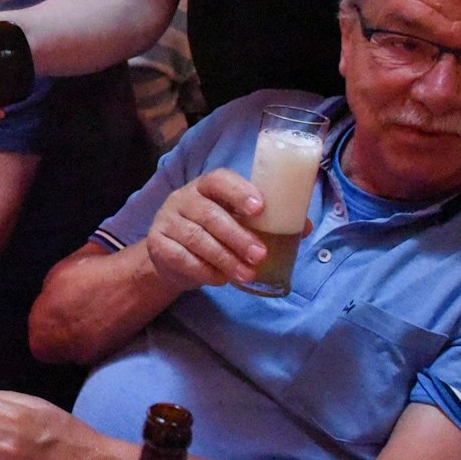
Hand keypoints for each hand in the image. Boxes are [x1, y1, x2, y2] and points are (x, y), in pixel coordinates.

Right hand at [145, 169, 266, 290]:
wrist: (172, 257)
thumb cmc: (212, 234)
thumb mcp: (235, 221)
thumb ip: (265, 222)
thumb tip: (304, 227)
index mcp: (205, 186)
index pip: (219, 180)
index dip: (239, 192)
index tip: (260, 209)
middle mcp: (182, 198)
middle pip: (209, 214)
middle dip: (237, 236)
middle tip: (260, 254)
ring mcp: (167, 220)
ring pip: (196, 238)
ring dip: (225, 258)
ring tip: (247, 274)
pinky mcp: (157, 244)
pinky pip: (181, 258)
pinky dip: (204, 271)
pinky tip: (221, 279)